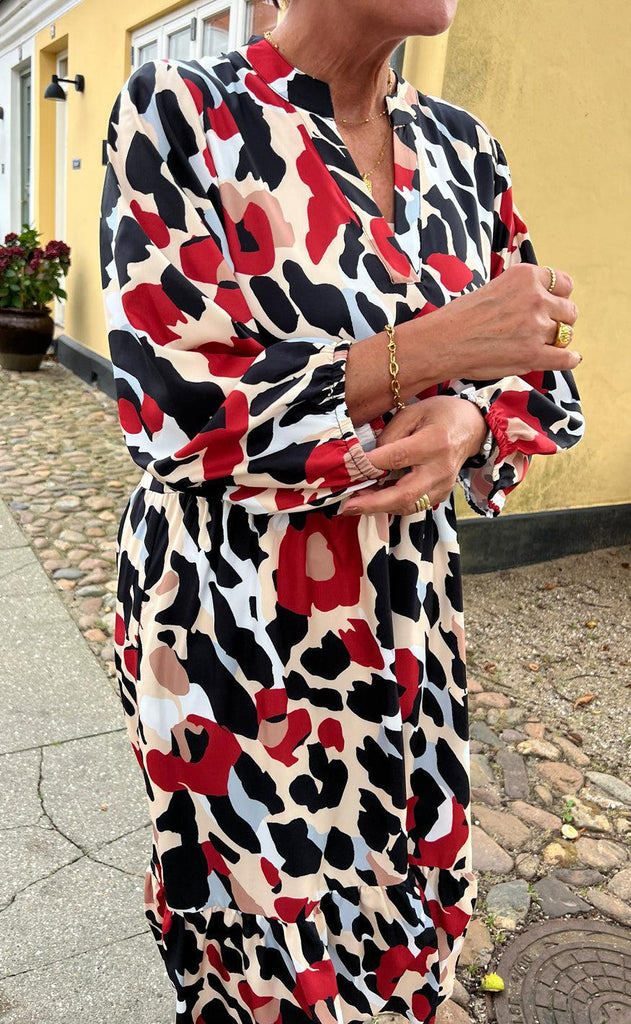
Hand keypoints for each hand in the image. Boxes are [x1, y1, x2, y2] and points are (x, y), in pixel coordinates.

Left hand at [339, 395, 486, 516]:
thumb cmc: (440, 415)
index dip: (370, 465)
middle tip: (347, 505)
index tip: (347, 469)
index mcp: (434, 442)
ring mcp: (443, 486)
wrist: (472, 427)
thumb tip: (369, 459)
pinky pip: (413, 505)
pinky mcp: (441, 495)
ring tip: (355, 503)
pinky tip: (374, 500)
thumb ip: (390, 435)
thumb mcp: (413, 412)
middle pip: (404, 494)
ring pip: (407, 505)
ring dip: (378, 507)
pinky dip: (392, 506)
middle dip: (372, 503)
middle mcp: (440, 469)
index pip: (396, 457)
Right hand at [423, 263, 580, 381]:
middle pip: (569, 310)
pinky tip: (563, 359)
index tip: (550, 307)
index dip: (559, 298)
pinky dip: (568, 359)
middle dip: (559, 321)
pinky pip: (566, 358)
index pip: (564, 284)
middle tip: (542, 330)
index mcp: (526, 276)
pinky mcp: (533, 354)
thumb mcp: (496, 287)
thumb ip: (522, 292)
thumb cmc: (462, 317)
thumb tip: (545, 304)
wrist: (442, 341)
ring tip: (537, 345)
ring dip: (556, 341)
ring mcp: (536, 326)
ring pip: (566, 334)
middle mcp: (535, 298)